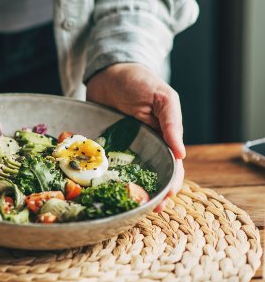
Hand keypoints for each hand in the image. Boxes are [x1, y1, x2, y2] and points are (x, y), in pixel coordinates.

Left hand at [86, 63, 184, 210]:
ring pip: (126, 173)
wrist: (108, 71)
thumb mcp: (162, 98)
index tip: (166, 198)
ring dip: (127, 189)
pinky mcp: (101, 145)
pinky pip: (103, 163)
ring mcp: (121, 147)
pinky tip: (99, 189)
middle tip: (146, 210)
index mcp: (162, 137)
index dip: (171, 182)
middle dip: (150, 193)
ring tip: (126, 206)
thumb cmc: (140, 81)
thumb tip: (181, 153)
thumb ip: (172, 123)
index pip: (171, 165)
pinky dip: (103, 176)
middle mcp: (143, 146)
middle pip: (149, 174)